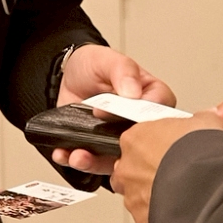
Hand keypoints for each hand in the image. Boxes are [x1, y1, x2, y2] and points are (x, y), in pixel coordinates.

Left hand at [48, 44, 175, 173]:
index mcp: (151, 98)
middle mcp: (137, 123)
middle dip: (117, 152)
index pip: (158, 114)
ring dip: (95, 163)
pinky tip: (64, 154)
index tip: (113, 112)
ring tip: (78, 157)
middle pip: (138, 147)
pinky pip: (91, 162)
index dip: (138, 118)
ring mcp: (116, 138)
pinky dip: (76, 161)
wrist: (69, 75)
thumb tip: (133, 93)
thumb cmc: (96, 65)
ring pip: (114, 160)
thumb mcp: (109, 60)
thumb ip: (124, 71)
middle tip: (98, 146)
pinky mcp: (98, 148)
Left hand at [112, 106, 222, 222]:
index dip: (157, 144)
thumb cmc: (202, 154)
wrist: (207, 187)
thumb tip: (206, 122)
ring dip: (154, 195)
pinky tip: (181, 209)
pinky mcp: (143, 220)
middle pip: (131, 169)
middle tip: (175, 171)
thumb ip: (199, 122)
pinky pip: (149, 217)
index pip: (138, 139)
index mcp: (136, 138)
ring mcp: (133, 196)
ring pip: (137, 196)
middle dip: (149, 171)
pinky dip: (162, 215)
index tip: (172, 147)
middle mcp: (128, 167)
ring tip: (181, 193)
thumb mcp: (207, 122)